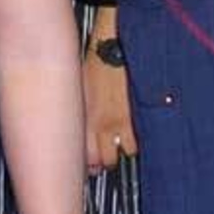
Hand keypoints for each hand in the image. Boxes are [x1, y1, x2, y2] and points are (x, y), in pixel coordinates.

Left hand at [82, 51, 137, 173]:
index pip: (83, 154)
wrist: (114, 48)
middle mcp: (100, 123)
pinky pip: (138, 140)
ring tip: (121, 146)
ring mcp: (121, 121)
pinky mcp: (138, 116)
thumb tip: (75, 125)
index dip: (86, 164)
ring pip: (124, 153)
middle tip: (105, 159)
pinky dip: (137, 142)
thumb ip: (79, 111)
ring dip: (122, 151)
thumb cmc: (94, 64)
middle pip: (103, 160)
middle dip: (104, 163)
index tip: (87, 166)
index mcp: (82, 117)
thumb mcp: (77, 89)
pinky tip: (134, 137)